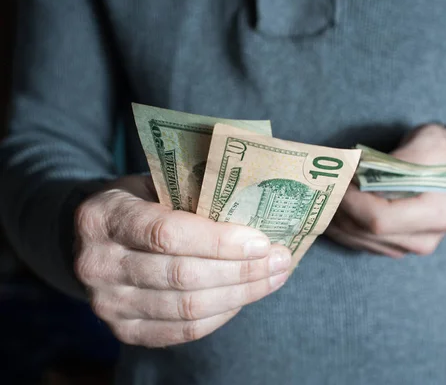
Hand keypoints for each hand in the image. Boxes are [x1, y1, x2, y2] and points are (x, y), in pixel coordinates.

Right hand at [74, 175, 290, 346]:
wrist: (93, 239)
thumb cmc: (138, 204)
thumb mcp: (155, 185)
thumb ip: (193, 196)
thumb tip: (259, 211)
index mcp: (104, 217)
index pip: (167, 234)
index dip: (219, 242)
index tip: (261, 241)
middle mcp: (98, 264)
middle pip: (183, 276)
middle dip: (242, 270)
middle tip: (280, 260)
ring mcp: (108, 303)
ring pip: (187, 308)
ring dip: (240, 294)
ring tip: (274, 277)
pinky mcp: (124, 330)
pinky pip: (182, 331)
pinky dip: (221, 315)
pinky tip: (244, 297)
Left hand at [326, 124, 445, 257]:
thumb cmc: (440, 151)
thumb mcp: (423, 143)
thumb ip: (392, 162)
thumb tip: (356, 175)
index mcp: (436, 214)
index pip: (379, 219)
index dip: (350, 202)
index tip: (335, 181)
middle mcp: (424, 238)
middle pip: (365, 232)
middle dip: (338, 208)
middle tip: (320, 186)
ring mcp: (410, 247)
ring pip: (359, 241)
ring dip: (335, 219)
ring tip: (319, 196)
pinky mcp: (397, 247)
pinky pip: (361, 244)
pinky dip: (341, 227)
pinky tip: (328, 210)